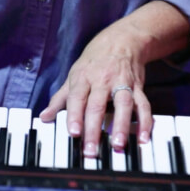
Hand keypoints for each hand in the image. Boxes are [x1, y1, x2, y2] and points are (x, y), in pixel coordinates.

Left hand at [40, 23, 152, 156]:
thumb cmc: (94, 62)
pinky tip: (144, 137)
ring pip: (123, 104)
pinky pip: (144, 105)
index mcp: (83, 78)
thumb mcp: (73, 75)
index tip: (74, 133)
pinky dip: (146, 122)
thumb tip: (44, 117)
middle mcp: (102, 80)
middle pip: (97, 105)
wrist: (121, 40)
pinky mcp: (138, 87)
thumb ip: (59, 99)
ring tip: (118, 144)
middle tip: (91, 150)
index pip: (76, 98)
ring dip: (121, 126)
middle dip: (94, 129)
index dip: (74, 115)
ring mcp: (122, 83)